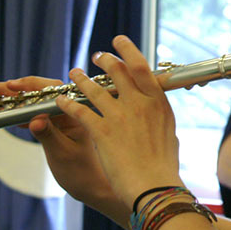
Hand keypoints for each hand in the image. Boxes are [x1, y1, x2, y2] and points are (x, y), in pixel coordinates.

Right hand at [0, 77, 120, 219]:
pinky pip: (30, 114)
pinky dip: (13, 112)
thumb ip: (48, 134)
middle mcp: (66, 110)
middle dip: (9, 90)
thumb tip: (34, 120)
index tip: (9, 86)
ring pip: (30, 102)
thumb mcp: (61, 153)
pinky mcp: (50, 127)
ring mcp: (57, 118)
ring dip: (7, 99)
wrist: (90, 186)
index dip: (29, 86)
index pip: (51, 90)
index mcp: (75, 112)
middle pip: (36, 93)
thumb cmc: (81, 171)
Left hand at [56, 35, 183, 207]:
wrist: (154, 188)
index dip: (128, 50)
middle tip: (97, 56)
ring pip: (94, 88)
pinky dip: (68, 104)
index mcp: (158, 102)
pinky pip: (80, 111)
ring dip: (81, 79)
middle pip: (117, 71)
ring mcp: (120, 116)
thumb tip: (160, 112)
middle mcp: (139, 104)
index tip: (118, 41)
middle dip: (105, 60)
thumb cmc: (164, 166)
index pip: (141, 67)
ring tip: (73, 73)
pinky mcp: (102, 132)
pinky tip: (61, 101)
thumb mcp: (169, 134)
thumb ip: (160, 118)